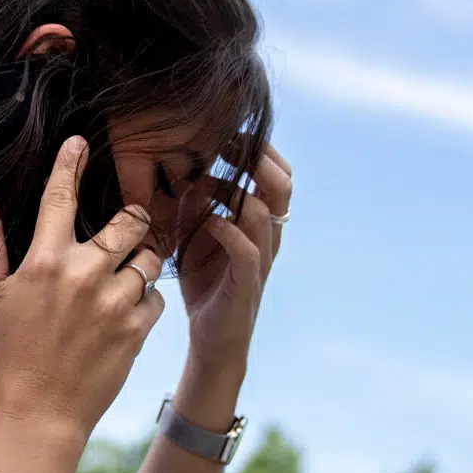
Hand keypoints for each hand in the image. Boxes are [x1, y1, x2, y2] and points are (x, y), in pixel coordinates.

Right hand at [0, 136, 166, 441]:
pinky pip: (156, 297)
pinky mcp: (136, 330)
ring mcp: (113, 302)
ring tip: (125, 276)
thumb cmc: (8, 353)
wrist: (39, 414)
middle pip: (128, 221)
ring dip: (140, 262)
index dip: (70, 163)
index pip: (59, 197)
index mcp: (44, 261)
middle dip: (133, 218)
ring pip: (148, 258)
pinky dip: (146, 299)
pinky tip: (127, 310)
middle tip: (129, 226)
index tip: (81, 142)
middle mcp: (83, 274)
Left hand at [177, 142, 292, 370]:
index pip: (277, 175)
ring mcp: (260, 260)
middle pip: (283, 186)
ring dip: (239, 191)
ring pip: (268, 214)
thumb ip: (195, 207)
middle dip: (258, 159)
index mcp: (261, 223)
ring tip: (210, 178)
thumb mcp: (195, 237)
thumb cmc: (207, 285)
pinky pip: (247, 250)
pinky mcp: (247, 283)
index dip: (259, 150)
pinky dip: (229, 230)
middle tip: (227, 143)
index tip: (229, 133)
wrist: (212, 339)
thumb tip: (189, 175)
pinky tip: (210, 221)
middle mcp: (268, 237)